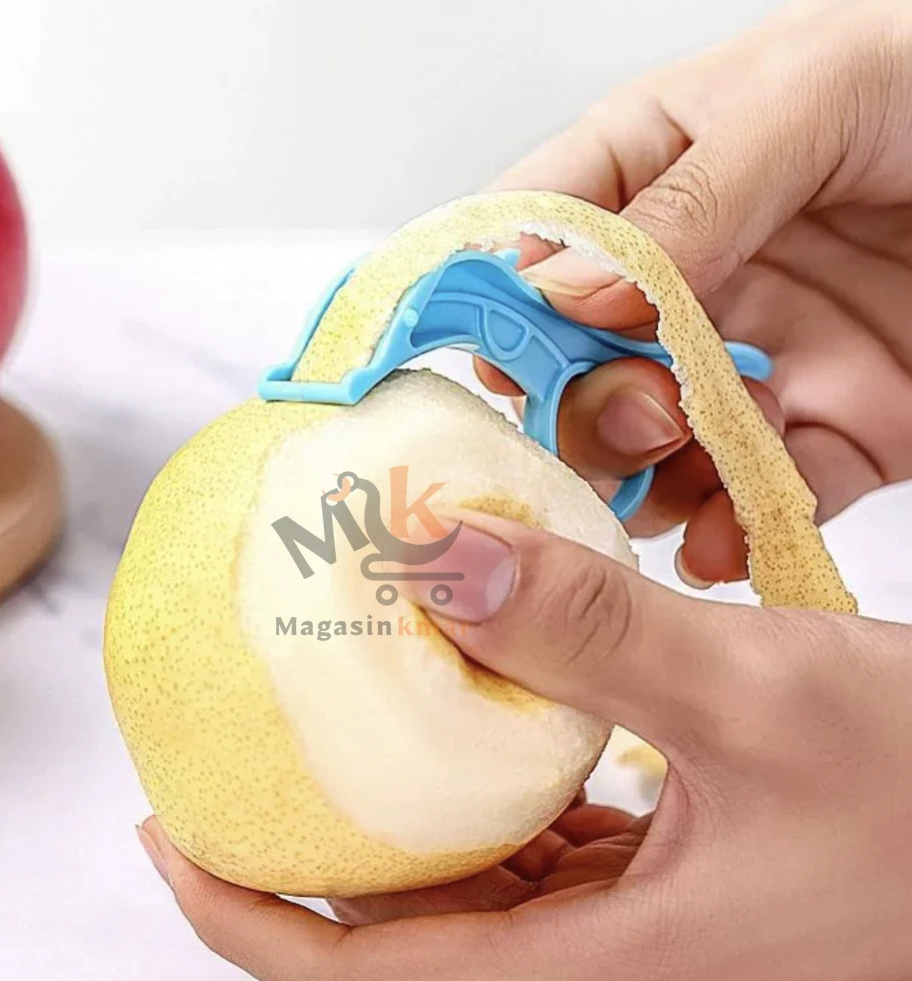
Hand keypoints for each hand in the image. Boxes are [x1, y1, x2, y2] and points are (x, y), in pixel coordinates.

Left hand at [137, 517, 911, 980]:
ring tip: (332, 722)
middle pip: (404, 940)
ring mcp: (645, 930)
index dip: (247, 920)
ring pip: (474, 888)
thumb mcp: (750, 691)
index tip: (166, 838)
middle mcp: (611, 968)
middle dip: (302, 861)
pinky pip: (543, 846)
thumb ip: (584, 627)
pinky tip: (473, 708)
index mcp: (605, 970)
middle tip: (233, 759)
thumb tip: (431, 558)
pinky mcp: (677, 881)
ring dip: (396, 817)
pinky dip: (484, 787)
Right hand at [480, 0, 911, 587]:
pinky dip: (728, 534)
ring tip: (677, 470)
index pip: (532, 244)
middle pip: (577, 369)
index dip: (494, 308)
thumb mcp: (811, 96)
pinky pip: (760, 501)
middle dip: (582, 410)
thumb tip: (563, 296)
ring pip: (654, 451)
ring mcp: (754, 361)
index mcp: (656, 172)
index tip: (496, 363)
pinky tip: (718, 540)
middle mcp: (690, 278)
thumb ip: (686, 199)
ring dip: (645, 479)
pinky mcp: (831, 431)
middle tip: (632, 413)